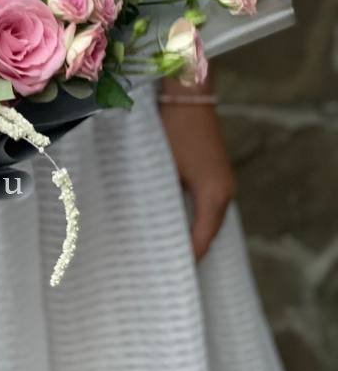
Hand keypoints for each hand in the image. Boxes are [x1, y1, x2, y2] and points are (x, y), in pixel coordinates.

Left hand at [157, 85, 235, 260]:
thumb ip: (158, 199)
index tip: (168, 277)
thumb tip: (147, 227)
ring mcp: (222, 181)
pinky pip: (204, 203)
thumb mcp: (161, 167)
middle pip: (207, 232)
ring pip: (205, 217)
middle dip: (187, 250)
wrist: (187, 94)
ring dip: (189, 232)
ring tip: (165, 249)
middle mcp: (224, 192)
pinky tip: (172, 221)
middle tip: (162, 268)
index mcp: (214, 195)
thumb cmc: (171, 129)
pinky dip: (191, 216)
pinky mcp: (214, 171)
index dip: (186, 258)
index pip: (202, 240)